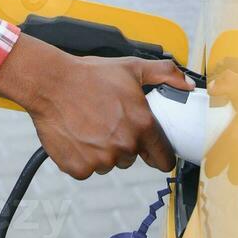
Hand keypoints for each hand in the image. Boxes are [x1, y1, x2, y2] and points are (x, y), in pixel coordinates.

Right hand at [0, 32, 195, 178]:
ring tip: (91, 126)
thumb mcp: (132, 68)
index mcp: (142, 126)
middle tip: (110, 122)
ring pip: (109, 163)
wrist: (51, 83)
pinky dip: (83, 157)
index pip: (163, 158)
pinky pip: (87, 169)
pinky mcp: (78, 168)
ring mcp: (100, 160)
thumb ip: (164, 74)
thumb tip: (186, 84)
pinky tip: (78, 136)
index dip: (159, 154)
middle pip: (132, 158)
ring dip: (103, 151)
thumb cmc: (89, 76)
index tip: (152, 151)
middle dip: (125, 143)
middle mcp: (124, 146)